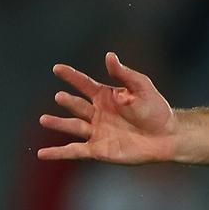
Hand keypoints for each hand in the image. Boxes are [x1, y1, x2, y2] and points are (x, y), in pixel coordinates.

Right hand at [37, 52, 176, 163]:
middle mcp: (98, 113)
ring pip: (72, 127)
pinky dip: (57, 153)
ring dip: (58, 123)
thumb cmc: (156, 110)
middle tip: (60, 97)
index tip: (56, 68)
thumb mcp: (142, 87)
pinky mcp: (98, 150)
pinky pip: (74, 151)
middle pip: (77, 106)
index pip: (84, 84)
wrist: (166, 137)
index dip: (71, 76)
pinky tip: (42, 154)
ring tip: (44, 119)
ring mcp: (97, 132)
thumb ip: (124, 74)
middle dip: (68, 101)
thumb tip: (109, 56)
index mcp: (107, 96)